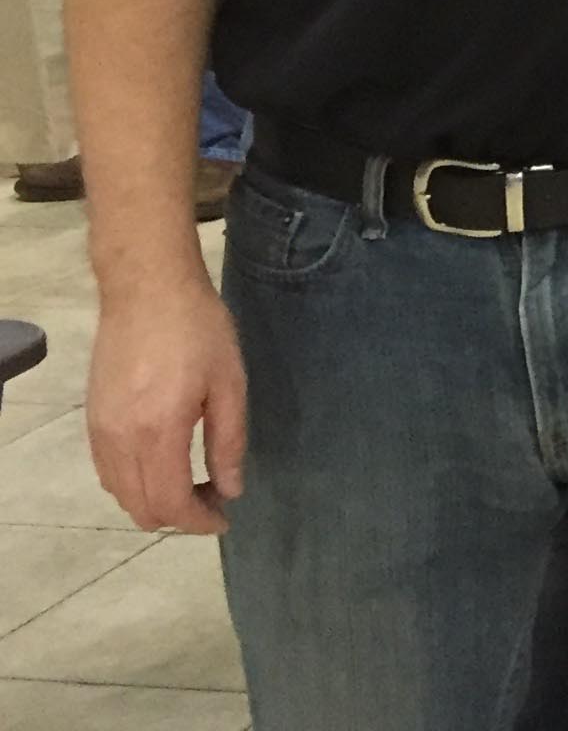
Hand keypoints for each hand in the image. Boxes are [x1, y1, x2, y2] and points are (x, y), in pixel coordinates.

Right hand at [87, 271, 246, 533]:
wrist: (147, 289)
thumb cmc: (199, 330)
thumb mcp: (229, 383)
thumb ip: (229, 441)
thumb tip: (230, 489)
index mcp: (158, 432)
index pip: (171, 502)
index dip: (198, 522)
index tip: (224, 519)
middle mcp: (120, 440)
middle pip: (140, 507)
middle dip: (178, 517)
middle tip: (214, 499)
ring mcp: (99, 431)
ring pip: (120, 493)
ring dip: (154, 501)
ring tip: (193, 484)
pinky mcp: (92, 419)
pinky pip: (107, 471)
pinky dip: (133, 483)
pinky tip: (163, 465)